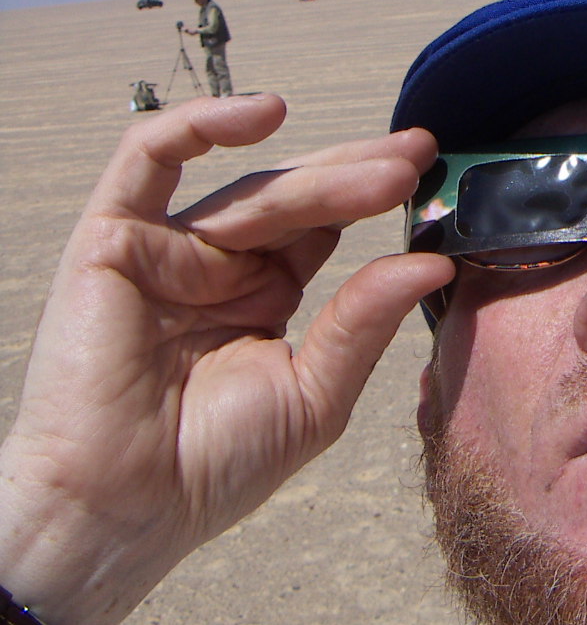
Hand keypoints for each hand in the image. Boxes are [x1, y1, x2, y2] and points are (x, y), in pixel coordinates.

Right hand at [0, 95, 452, 624]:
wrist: (124, 510)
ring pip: (250, 189)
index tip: (431, 177)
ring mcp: (167, 250)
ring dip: (322, 177)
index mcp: (262, 297)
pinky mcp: (114, 241)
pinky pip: (150, 159)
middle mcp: (217, 266)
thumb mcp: (314, 394)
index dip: (372, 199)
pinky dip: (202, 125)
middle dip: (360, 175)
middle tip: (420, 155)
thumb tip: (433, 264)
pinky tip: (266, 114)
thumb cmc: (214, 467)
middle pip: (296, 201)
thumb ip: (365, 323)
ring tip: (389, 173)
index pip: (323, 228)